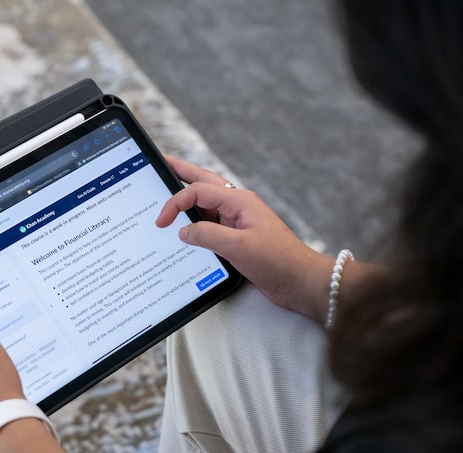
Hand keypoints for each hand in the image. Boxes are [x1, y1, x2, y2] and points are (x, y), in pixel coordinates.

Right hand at [157, 155, 332, 320]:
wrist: (300, 281)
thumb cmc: (278, 261)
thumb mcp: (238, 247)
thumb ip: (206, 235)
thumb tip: (184, 231)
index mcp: (239, 201)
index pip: (198, 192)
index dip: (175, 203)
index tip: (161, 221)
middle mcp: (238, 206)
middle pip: (204, 182)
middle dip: (182, 172)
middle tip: (163, 162)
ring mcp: (238, 221)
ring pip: (208, 200)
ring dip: (189, 193)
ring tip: (171, 184)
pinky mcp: (238, 237)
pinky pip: (212, 222)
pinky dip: (196, 219)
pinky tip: (187, 225)